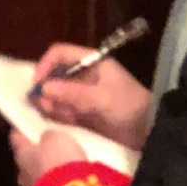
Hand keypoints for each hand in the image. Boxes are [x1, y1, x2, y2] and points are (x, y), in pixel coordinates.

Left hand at [10, 129, 87, 185]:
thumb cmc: (58, 161)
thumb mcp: (57, 139)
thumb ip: (49, 136)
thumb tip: (46, 137)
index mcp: (21, 153)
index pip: (16, 138)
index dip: (21, 132)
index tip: (25, 125)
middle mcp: (22, 173)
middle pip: (26, 160)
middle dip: (36, 155)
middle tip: (50, 149)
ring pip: (38, 176)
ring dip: (48, 172)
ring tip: (64, 167)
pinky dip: (58, 185)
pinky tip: (70, 182)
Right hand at [31, 43, 151, 149]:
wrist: (149, 131)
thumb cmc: (128, 106)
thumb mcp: (102, 98)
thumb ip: (73, 94)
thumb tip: (43, 89)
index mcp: (92, 62)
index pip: (61, 53)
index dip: (46, 64)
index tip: (37, 83)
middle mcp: (85, 76)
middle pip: (55, 74)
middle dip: (45, 87)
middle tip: (39, 104)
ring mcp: (84, 95)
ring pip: (57, 94)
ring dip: (49, 102)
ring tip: (49, 113)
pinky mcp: (84, 114)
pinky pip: (63, 111)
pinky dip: (57, 114)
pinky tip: (56, 120)